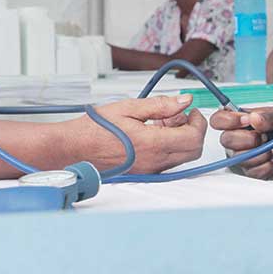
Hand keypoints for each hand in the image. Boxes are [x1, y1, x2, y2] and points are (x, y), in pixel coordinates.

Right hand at [66, 94, 206, 174]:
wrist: (74, 147)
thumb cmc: (94, 129)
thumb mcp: (128, 108)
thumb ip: (160, 105)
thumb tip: (184, 101)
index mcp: (152, 144)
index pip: (193, 138)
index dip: (198, 122)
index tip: (192, 111)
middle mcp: (154, 161)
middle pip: (193, 151)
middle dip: (192, 131)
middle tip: (178, 115)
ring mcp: (149, 169)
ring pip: (181, 157)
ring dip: (180, 139)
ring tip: (160, 122)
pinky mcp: (143, 172)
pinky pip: (167, 162)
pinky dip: (168, 147)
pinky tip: (152, 133)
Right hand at [210, 104, 272, 179]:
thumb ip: (270, 114)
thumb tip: (253, 119)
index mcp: (243, 121)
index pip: (219, 119)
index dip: (227, 120)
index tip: (246, 121)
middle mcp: (240, 138)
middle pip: (225, 140)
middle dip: (247, 139)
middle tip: (264, 137)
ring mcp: (245, 155)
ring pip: (237, 157)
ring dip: (259, 153)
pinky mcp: (253, 171)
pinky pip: (250, 171)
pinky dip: (265, 166)